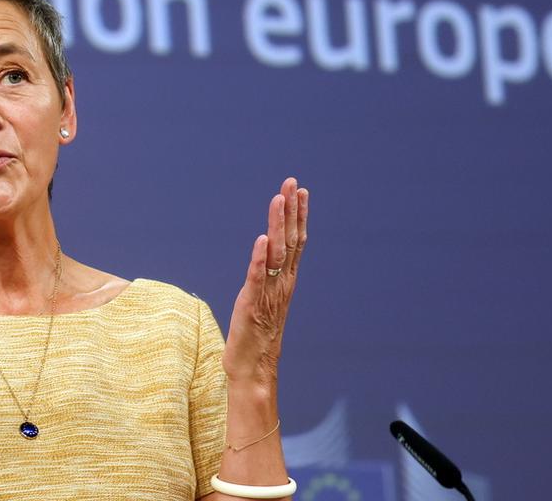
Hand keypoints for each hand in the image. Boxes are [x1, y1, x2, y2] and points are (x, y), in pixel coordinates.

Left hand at [222, 178, 308, 386]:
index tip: (300, 191)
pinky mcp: (251, 304)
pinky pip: (257, 277)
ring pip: (276, 253)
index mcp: (285, 280)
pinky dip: (259, 258)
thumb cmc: (256, 334)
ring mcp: (268, 293)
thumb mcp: (264, 297)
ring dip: (278, 225)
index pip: (296, 241)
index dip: (298, 215)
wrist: (253, 368)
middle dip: (291, 210)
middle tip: (292, 183)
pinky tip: (262, 239)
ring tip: (279, 199)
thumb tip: (269, 252)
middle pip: (290, 240)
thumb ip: (269, 275)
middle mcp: (281, 283)